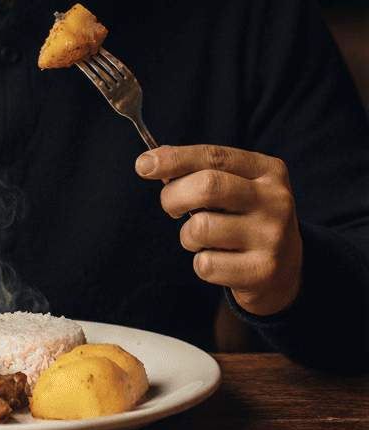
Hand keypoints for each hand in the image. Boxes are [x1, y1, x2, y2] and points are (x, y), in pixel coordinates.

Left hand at [135, 144, 302, 316]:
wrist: (286, 273)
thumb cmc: (246, 221)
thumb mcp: (236, 188)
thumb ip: (201, 171)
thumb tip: (151, 162)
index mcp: (269, 171)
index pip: (214, 156)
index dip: (174, 158)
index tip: (143, 165)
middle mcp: (276, 200)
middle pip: (206, 186)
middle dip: (173, 196)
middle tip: (172, 208)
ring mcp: (272, 237)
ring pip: (200, 228)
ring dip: (187, 236)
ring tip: (203, 239)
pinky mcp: (263, 271)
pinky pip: (205, 264)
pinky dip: (201, 264)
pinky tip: (219, 262)